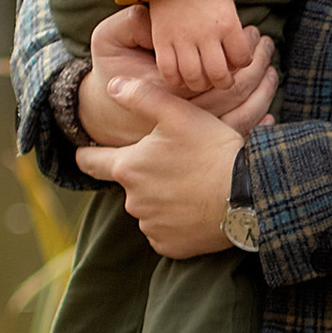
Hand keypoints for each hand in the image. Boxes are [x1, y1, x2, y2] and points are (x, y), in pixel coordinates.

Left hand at [76, 69, 245, 257]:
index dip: (86, 155)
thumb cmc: (214, 150)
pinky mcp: (171, 247)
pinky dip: (177, 223)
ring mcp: (152, 226)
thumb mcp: (178, 113)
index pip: (91, 162)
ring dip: (163, 199)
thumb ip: (141, 96)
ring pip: (149, 209)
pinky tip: (196, 210)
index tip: (82, 154)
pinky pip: (166, 232)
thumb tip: (112, 85)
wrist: (250, 195)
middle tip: (177, 164)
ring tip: (192, 186)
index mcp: (128, 168)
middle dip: (146, 175)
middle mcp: (133, 201)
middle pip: (130, 185)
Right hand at [79, 0, 278, 146]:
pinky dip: (259, 118)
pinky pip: (240, 135)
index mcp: (166, 91)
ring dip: (264, 89)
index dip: (242, 51)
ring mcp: (193, 137)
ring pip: (244, 116)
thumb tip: (159, 21)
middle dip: (258, 65)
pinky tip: (266, 101)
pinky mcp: (200, 145)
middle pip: (236, 92)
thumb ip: (130, 24)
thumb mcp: (107, 40)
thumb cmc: (110, 71)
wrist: (105, 112)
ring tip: (269, 65)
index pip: (218, 71)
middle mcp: (182, 118)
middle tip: (266, 43)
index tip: (251, 31)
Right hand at [144, 0, 254, 96]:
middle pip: (219, 75)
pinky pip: (169, 71)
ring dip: (200, 85)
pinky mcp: (162, 39)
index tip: (237, 62)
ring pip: (194, 77)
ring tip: (201, 82)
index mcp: (228, 23)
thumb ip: (232, 34)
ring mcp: (183, 38)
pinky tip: (179, 77)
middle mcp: (207, 33)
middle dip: (223, 83)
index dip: (242, 64)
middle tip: (222, 82)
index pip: (242, 59)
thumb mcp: (228, 6)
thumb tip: (236, 62)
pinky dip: (175, 80)